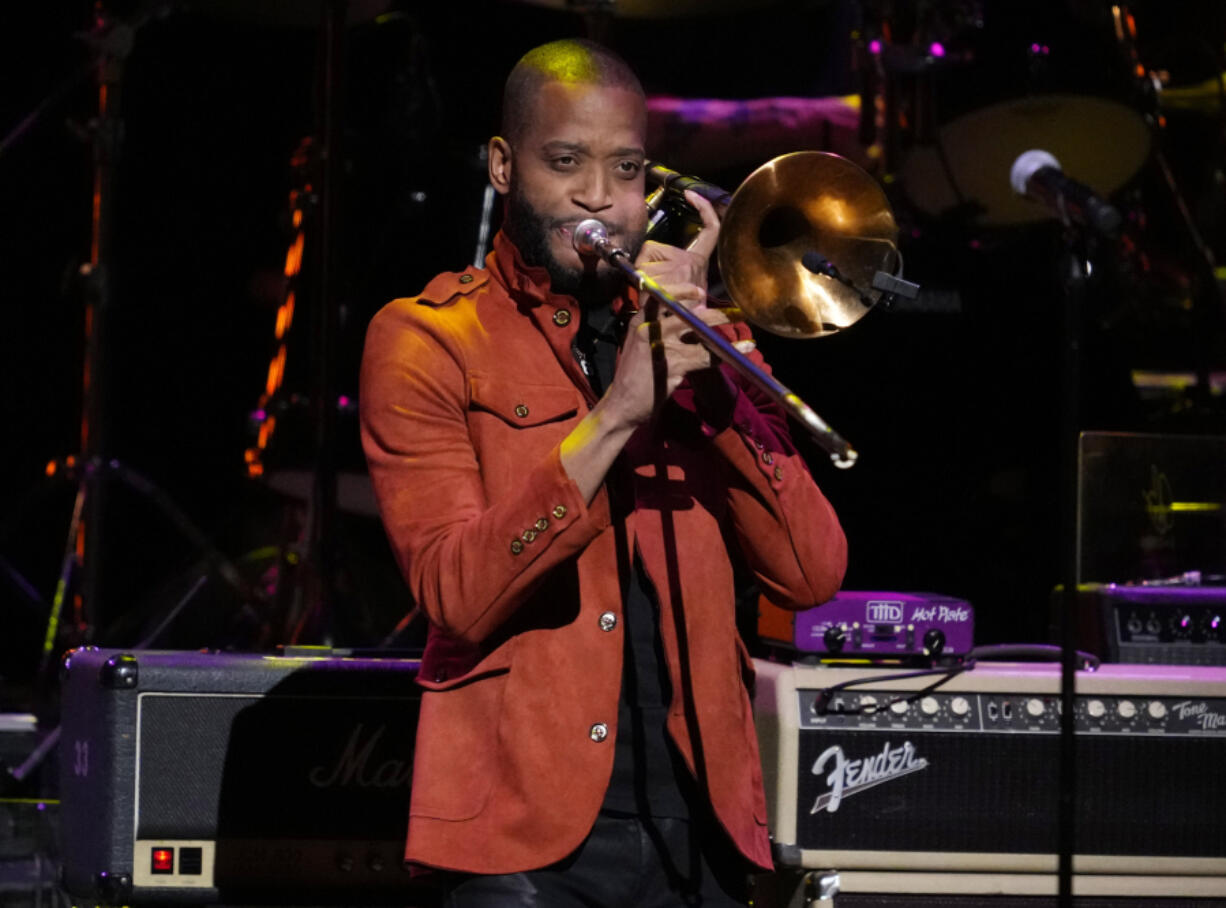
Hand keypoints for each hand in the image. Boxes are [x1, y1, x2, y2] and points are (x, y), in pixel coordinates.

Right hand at [602, 191, 729, 427]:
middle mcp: (647, 316)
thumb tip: (702, 299)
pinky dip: (727, 353)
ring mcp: (655, 339)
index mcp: (646, 305)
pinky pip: (703, 354)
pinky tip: (744, 350)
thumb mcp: (656, 337)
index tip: (697, 197)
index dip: (688, 226)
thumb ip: (676, 316)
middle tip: (725, 310)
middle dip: (702, 298)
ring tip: (736, 329)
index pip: (665, 260)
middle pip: (682, 290)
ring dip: (716, 325)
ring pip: (693, 319)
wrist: (624, 406)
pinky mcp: (665, 364)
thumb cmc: (643, 371)